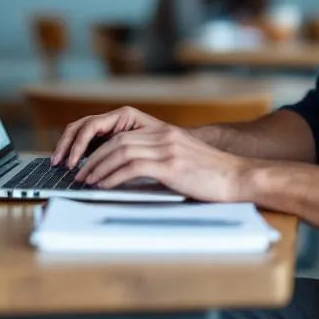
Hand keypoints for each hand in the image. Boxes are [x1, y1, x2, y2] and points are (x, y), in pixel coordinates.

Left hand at [57, 106, 250, 201]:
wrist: (239, 178)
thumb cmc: (213, 177)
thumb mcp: (183, 162)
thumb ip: (159, 161)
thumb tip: (130, 175)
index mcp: (165, 133)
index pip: (123, 135)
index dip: (101, 148)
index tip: (88, 163)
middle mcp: (164, 136)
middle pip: (117, 140)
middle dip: (93, 157)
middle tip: (79, 173)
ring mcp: (167, 148)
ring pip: (120, 151)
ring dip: (98, 167)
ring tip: (86, 181)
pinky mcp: (171, 164)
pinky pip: (132, 166)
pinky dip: (112, 176)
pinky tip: (104, 185)